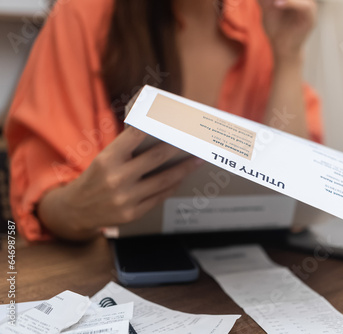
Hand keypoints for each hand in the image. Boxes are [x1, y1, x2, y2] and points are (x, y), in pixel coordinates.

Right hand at [38, 127, 202, 239]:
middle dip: (178, 148)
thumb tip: (158, 135)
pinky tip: (181, 178)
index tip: (173, 120)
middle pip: (156, 158)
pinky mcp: (133, 213)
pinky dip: (172, 186)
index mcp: (107, 159)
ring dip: (184, 169)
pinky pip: (160, 197)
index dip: (156, 126)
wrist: (75, 211)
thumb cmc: (95, 178)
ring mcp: (126, 198)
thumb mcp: (103, 159)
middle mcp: (116, 178)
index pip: (135, 137)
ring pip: (163, 180)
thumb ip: (126, 149)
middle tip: (194, 140)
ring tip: (196, 161)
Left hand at [258, 0, 316, 61]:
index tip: (270, 1)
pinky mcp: (311, 15)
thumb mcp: (267, 8)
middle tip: (270, 2)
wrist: (282, 47)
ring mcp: (309, 4)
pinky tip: (277, 4)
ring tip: (272, 3)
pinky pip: (304, 5)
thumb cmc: (276, 28)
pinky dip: (290, 3)